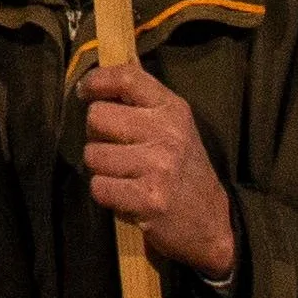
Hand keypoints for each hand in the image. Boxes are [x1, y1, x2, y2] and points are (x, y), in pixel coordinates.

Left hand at [71, 60, 237, 281]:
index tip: (84, 92)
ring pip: (93, 155)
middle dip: (96, 135)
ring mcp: (159, 166)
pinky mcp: (149, 199)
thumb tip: (99, 75)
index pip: (127, 77)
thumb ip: (142, 101)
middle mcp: (167, 132)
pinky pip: (99, 187)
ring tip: (124, 176)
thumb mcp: (174, 126)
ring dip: (101, 169)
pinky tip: (126, 196)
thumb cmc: (182, 169)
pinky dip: (106, 194)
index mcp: (172, 109)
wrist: (212, 222)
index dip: (96, 81)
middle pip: (97, 117)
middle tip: (115, 149)